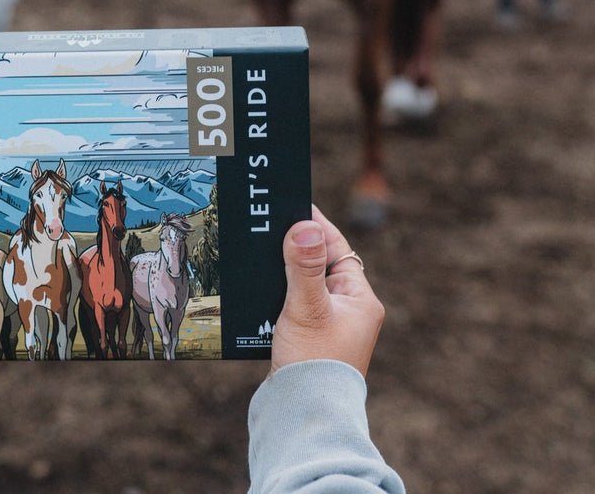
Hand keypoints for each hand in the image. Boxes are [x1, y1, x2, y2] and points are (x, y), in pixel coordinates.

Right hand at [269, 205, 384, 377]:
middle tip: (270, 224)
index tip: (292, 203)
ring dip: (286, 269)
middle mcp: (349, 310)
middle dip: (296, 244)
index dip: (314, 225)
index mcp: (359, 299)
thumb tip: (305, 225)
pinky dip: (281, 291)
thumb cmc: (313, 363)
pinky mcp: (312, 338)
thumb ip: (302, 265)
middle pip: (320, 262)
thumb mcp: (306, 307)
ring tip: (261, 252)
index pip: (337, 247)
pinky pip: (297, 301)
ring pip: (306, 282)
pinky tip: (262, 287)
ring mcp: (331, 325)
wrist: (305, 416)